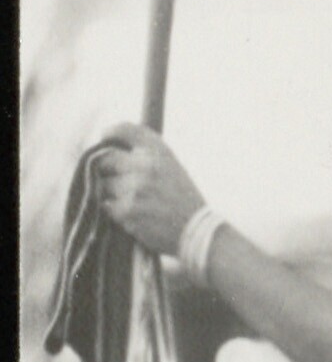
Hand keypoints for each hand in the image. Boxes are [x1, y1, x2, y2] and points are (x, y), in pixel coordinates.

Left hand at [96, 124, 205, 254]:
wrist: (197, 231)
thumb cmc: (183, 199)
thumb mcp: (172, 166)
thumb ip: (146, 155)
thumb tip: (112, 150)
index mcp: (158, 150)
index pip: (124, 130)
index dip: (109, 133)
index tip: (103, 139)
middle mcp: (146, 164)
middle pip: (106, 159)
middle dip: (107, 170)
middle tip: (115, 180)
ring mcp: (135, 187)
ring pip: (104, 185)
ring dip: (111, 194)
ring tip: (131, 202)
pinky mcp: (128, 210)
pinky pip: (107, 206)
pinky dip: (115, 212)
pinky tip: (132, 215)